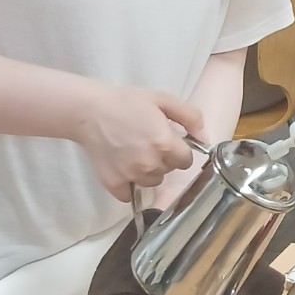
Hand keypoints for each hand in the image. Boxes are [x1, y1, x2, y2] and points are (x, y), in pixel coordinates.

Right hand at [73, 84, 204, 201]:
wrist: (89, 110)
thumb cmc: (127, 102)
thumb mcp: (164, 100)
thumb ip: (191, 117)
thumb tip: (205, 138)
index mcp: (165, 144)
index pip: (186, 161)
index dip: (179, 151)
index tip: (168, 142)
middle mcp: (150, 164)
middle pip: (169, 171)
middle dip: (163, 160)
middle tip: (147, 143)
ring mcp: (131, 175)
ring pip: (151, 182)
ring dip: (147, 172)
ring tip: (134, 153)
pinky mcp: (114, 184)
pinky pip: (129, 194)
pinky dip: (127, 184)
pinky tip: (122, 166)